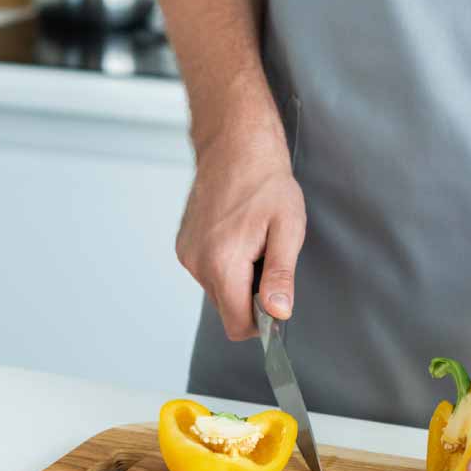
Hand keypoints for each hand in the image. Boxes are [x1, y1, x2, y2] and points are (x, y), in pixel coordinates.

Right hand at [175, 131, 305, 339]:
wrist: (235, 145)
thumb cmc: (265, 181)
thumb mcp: (287, 229)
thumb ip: (280, 276)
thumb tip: (277, 313)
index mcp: (222, 262)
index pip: (237, 324)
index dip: (262, 321)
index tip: (276, 297)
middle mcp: (197, 263)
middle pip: (227, 309)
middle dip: (251, 295)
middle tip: (266, 256)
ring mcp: (187, 255)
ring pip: (218, 291)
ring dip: (239, 278)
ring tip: (252, 240)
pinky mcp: (184, 246)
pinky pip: (208, 272)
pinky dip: (226, 264)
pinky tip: (237, 234)